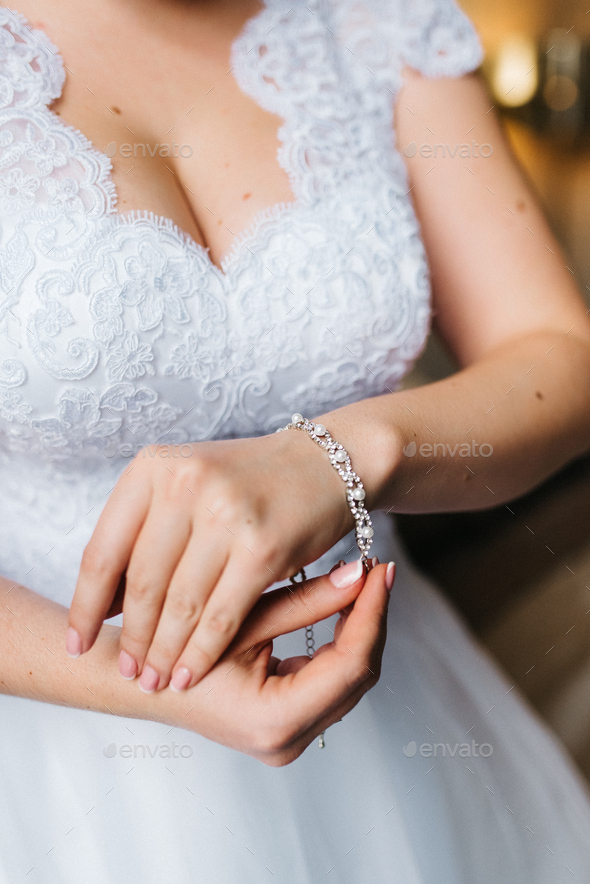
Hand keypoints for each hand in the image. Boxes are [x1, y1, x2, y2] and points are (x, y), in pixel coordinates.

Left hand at [68, 430, 356, 690]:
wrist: (328, 463)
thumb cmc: (251, 482)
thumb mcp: (189, 488)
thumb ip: (147, 535)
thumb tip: (107, 606)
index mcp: (154, 467)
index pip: (103, 551)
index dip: (85, 606)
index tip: (76, 644)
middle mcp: (185, 483)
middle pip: (142, 583)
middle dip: (131, 638)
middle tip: (127, 672)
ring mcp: (224, 513)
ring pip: (180, 604)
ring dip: (163, 652)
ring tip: (155, 680)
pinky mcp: (262, 547)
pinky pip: (221, 615)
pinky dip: (202, 652)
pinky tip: (190, 672)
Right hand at [165, 560, 393, 764]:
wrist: (142, 680)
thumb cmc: (177, 648)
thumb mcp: (243, 619)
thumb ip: (305, 602)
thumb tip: (359, 575)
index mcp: (275, 720)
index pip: (351, 665)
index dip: (371, 614)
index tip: (379, 571)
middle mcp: (288, 740)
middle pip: (358, 677)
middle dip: (371, 620)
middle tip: (377, 571)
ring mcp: (289, 737)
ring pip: (350, 681)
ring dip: (359, 631)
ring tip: (363, 584)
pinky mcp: (287, 725)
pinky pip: (332, 683)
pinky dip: (341, 644)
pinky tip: (341, 608)